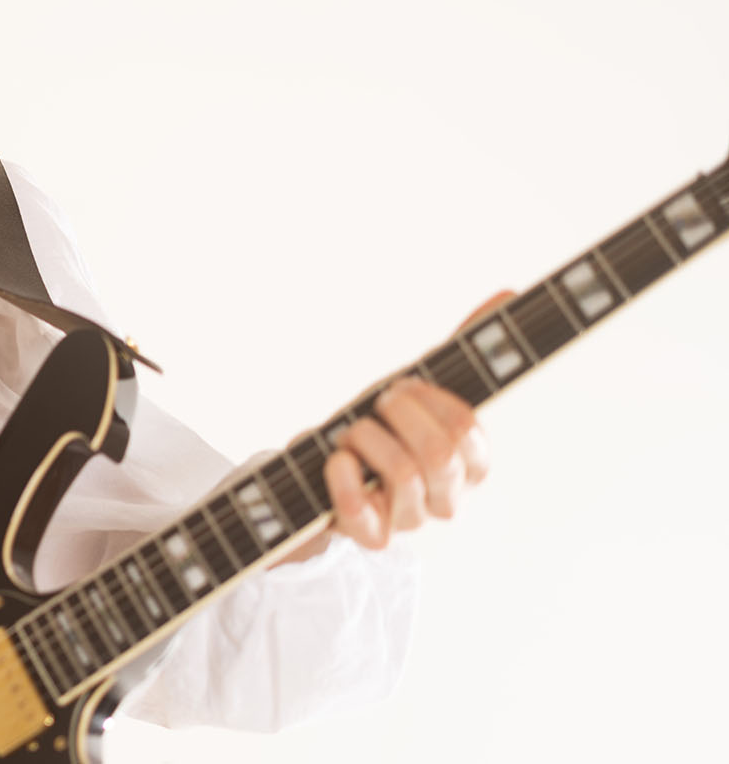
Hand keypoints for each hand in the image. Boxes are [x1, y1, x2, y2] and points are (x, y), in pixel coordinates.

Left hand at [277, 290, 505, 563]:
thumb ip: (463, 348)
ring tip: (353, 434)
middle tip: (378, 404)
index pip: (468, 430)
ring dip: (366, 440)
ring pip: (405, 477)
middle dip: (398, 414)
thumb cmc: (381, 429)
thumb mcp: (419, 387)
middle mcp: (448, 496)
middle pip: (440, 454)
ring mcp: (412, 521)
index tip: (403, 385)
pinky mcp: (374, 537)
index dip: (430, 400)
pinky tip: (337, 463)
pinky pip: (363, 512)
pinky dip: (342, 478)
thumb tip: (508, 294)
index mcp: (470, 463)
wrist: (322, 473)